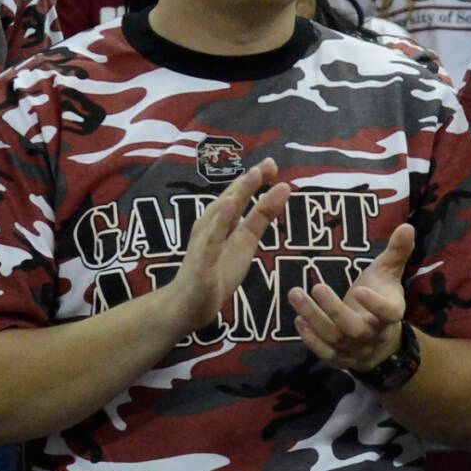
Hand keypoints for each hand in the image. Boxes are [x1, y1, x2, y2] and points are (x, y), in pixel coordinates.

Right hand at [157, 160, 295, 339]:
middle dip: (248, 182)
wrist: (188, 305)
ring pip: (221, 217)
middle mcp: (210, 227)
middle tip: (267, 165)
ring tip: (252, 178)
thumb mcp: (245, 241)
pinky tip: (227, 209)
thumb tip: (282, 189)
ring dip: (235, 196)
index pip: (239, 195)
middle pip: (230, 200)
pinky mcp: (202, 264)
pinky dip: (219, 225)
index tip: (272, 164)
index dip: (255, 180)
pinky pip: (211, 243)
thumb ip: (261, 216)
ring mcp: (204, 244)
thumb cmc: (216, 271)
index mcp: (221, 221)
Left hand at [289, 224, 416, 372]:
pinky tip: (298, 319)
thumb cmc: (382, 298)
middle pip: (355, 329)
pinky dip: (310, 339)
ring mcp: (356, 351)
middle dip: (334, 310)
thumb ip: (397, 252)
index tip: (358, 289)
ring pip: (335, 339)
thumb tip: (406, 226)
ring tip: (295, 294)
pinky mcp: (340, 359)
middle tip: (317, 286)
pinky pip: (325, 353)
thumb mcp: (389, 274)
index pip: (389, 314)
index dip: (375, 305)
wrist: (381, 342)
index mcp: (391, 314)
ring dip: (314, 318)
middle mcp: (374, 336)